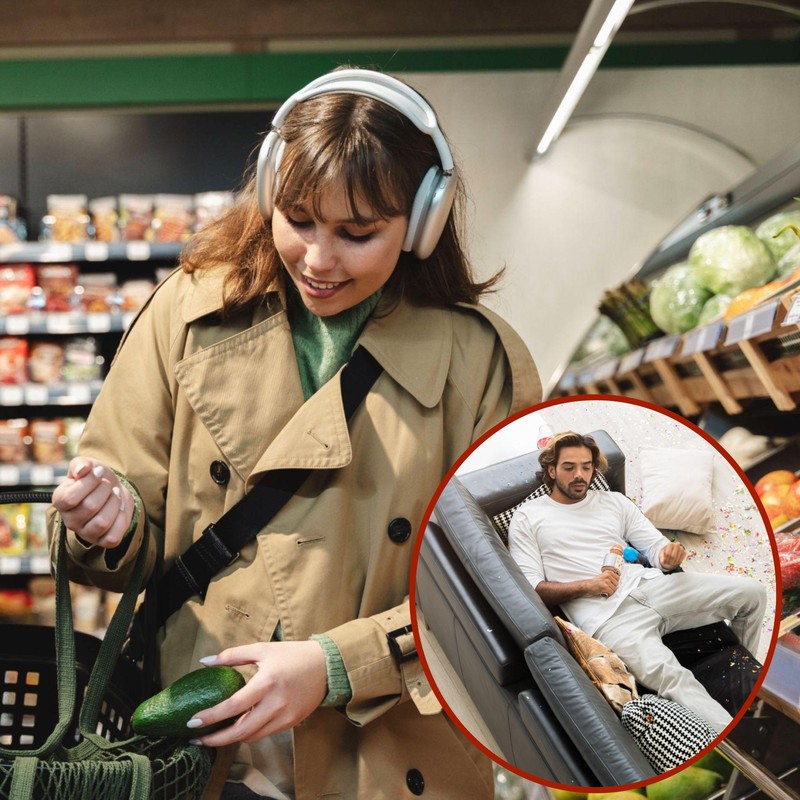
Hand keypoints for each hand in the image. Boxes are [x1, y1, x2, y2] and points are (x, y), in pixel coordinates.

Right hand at [52, 458, 133, 547]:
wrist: (114, 490)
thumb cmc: (97, 479)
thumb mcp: (88, 466)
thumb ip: (81, 464)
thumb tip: (83, 469)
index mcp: (60, 501)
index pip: (69, 498)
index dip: (89, 482)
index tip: (99, 472)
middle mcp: (70, 520)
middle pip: (89, 507)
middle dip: (105, 490)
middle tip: (108, 484)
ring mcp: (86, 533)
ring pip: (102, 522)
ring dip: (114, 503)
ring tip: (115, 495)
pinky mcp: (102, 541)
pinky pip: (113, 537)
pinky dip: (121, 519)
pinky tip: (120, 509)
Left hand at [187, 640, 327, 745]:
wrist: (326, 665)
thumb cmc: (292, 654)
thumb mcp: (262, 649)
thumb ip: (232, 655)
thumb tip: (205, 661)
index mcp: (266, 682)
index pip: (233, 706)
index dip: (211, 717)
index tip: (192, 722)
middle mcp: (276, 703)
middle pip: (240, 732)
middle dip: (216, 739)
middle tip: (197, 739)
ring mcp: (285, 716)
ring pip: (251, 737)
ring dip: (231, 738)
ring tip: (214, 735)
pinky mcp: (291, 723)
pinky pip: (264, 733)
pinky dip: (249, 733)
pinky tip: (239, 727)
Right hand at [590, 568, 619, 597]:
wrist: (588, 585)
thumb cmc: (596, 582)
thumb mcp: (604, 576)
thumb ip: (611, 577)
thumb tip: (619, 581)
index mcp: (608, 572)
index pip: (618, 578)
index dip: (614, 582)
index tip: (611, 584)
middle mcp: (608, 575)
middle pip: (617, 584)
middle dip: (612, 587)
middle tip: (606, 587)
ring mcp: (606, 581)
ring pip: (614, 589)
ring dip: (610, 591)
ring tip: (605, 589)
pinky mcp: (605, 586)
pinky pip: (611, 592)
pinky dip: (608, 594)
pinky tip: (604, 592)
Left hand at [659, 541, 686, 570]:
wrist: (672, 550)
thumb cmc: (667, 551)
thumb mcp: (662, 553)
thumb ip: (662, 557)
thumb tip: (662, 562)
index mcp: (670, 544)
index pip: (668, 554)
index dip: (665, 559)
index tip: (664, 562)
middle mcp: (677, 545)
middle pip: (673, 556)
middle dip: (669, 561)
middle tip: (667, 564)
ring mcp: (681, 549)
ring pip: (677, 559)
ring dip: (673, 563)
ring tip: (670, 563)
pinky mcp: (684, 552)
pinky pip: (681, 560)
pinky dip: (677, 562)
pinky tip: (674, 562)